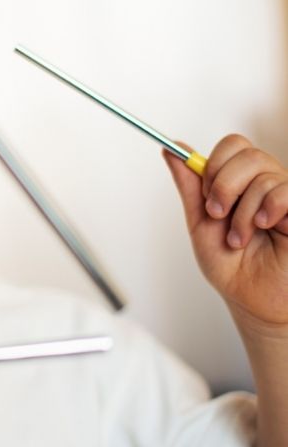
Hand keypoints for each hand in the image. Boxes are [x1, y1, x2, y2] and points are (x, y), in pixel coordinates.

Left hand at [163, 134, 287, 330]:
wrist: (251, 299)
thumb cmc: (230, 265)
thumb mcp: (200, 222)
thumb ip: (189, 185)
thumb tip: (171, 149)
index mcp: (242, 182)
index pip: (233, 146)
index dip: (214, 165)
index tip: (206, 197)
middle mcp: (267, 184)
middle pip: (246, 153)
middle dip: (223, 186)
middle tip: (218, 214)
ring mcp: (287, 196)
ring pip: (263, 176)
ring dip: (241, 214)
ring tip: (240, 238)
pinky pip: (285, 191)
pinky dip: (266, 210)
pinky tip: (263, 227)